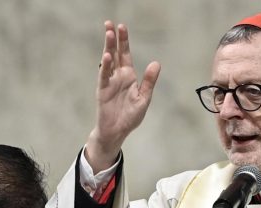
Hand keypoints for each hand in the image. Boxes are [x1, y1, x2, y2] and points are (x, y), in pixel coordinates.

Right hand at [85, 21, 160, 172]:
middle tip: (110, 24)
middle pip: (115, 53)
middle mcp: (118, 76)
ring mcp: (109, 82)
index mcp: (129, 76)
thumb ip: (149, 81)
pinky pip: (104, 76)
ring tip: (109, 34)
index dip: (124, 41)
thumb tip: (157, 63)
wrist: (117, 131)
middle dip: (113, 39)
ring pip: (108, 61)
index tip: (121, 27)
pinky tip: (107, 57)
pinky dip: (105, 67)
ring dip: (108, 47)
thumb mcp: (144, 98)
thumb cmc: (130, 116)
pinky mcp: (103, 90)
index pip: (125, 54)